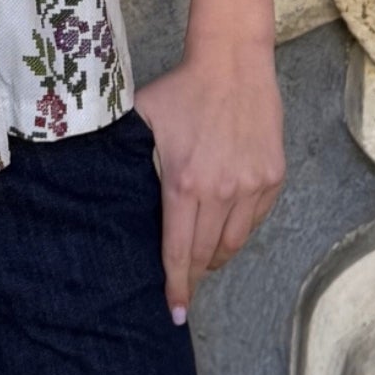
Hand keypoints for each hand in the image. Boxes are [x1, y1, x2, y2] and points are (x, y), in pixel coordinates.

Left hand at [131, 39, 285, 321]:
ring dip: (217, 255)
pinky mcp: (272, 178)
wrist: (231, 63)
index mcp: (184, 183)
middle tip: (185, 285)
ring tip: (205, 256)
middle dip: (194, 275)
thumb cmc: (182, 89)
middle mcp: (220, 192)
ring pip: (234, 242)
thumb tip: (102, 178)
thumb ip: (128, 153)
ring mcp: (251, 186)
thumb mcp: (144, 119)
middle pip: (207, 253)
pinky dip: (240, 228)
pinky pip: (255, 219)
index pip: (179, 250)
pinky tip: (226, 224)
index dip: (176, 285)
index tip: (174, 311)